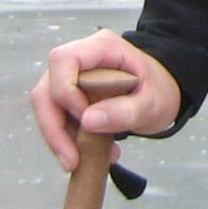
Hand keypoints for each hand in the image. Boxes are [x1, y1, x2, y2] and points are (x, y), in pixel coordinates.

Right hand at [28, 28, 181, 170]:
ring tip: (81, 161)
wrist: (161, 94)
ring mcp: (71, 77)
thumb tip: (88, 120)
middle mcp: (81, 58)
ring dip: (58, 138)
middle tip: (72, 161)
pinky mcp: (69, 96)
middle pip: (47, 88)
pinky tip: (87, 154)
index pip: (63, 61)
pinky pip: (56, 118)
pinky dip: (66, 139)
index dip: (66, 92)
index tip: (87, 120)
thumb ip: (125, 111)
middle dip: (54, 127)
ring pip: (46, 106)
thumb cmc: (159, 90)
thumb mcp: (152, 103)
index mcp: (102, 48)